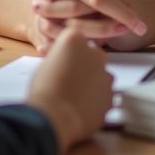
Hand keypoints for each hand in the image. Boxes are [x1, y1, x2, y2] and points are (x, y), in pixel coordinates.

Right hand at [26, 27, 112, 151]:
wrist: (53, 116)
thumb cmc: (44, 90)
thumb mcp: (45, 63)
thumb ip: (60, 57)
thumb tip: (63, 61)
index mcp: (75, 38)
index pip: (76, 39)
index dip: (69, 52)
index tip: (64, 61)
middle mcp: (95, 53)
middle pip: (93, 55)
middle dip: (85, 65)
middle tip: (70, 79)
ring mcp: (105, 75)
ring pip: (101, 76)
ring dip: (93, 83)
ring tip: (75, 96)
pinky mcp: (110, 96)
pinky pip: (105, 95)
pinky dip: (97, 100)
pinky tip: (83, 107)